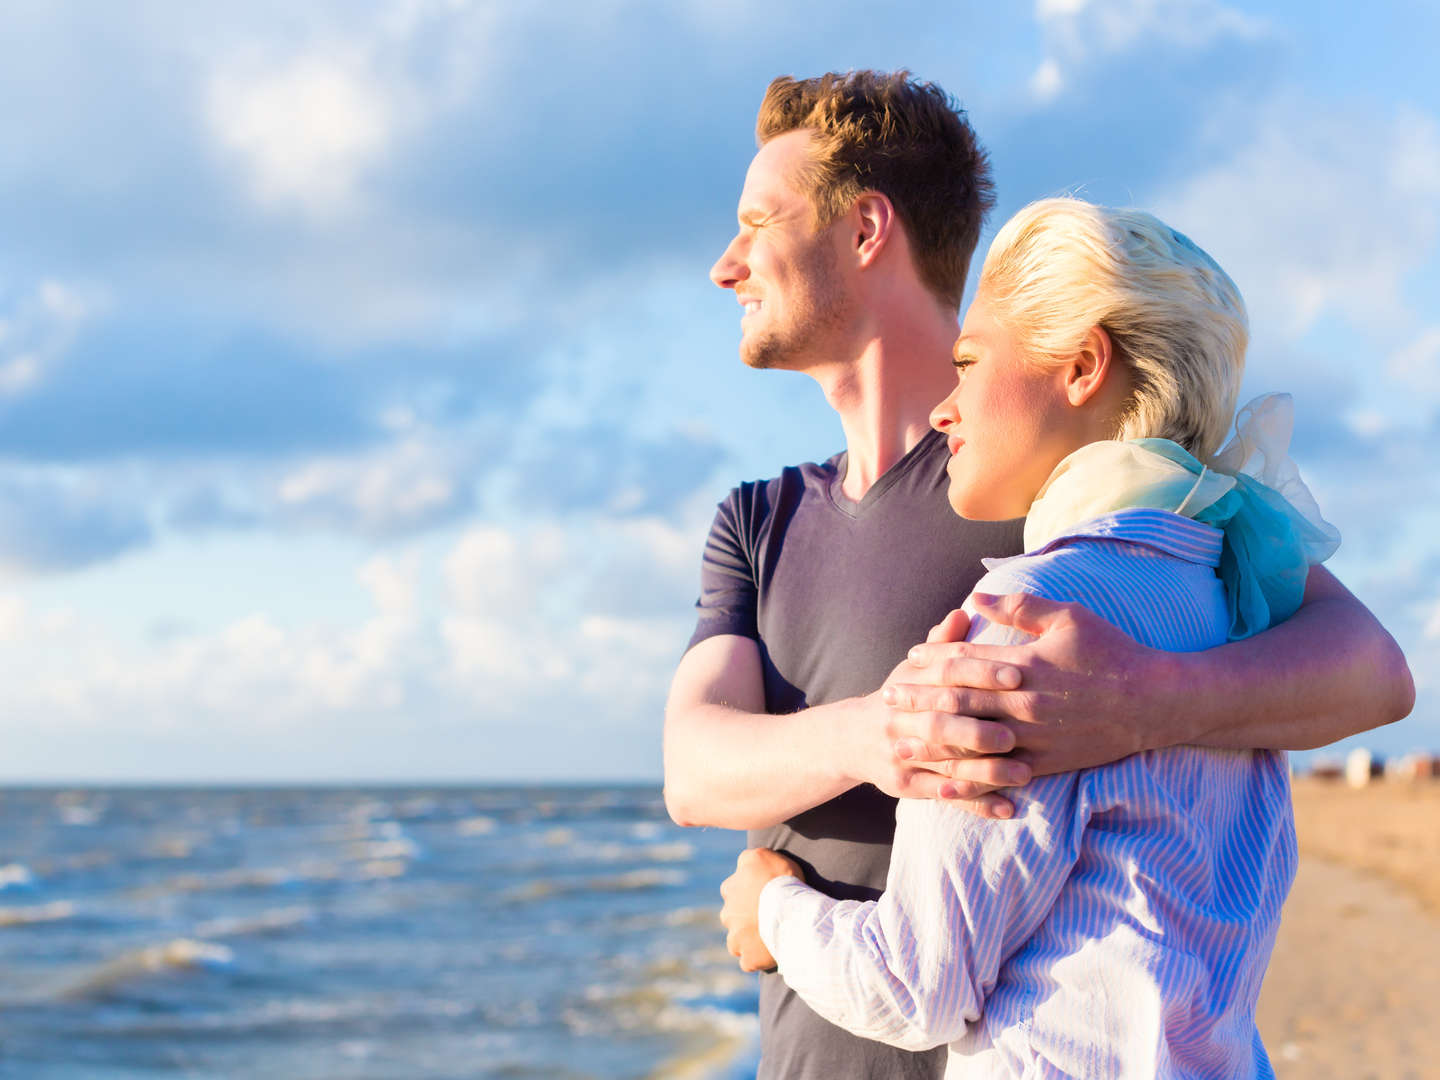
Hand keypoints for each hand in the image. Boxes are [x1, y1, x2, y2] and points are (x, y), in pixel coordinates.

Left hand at [719, 848, 801, 972]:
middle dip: (746, 917)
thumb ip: (747, 860)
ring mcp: (736, 939)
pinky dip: (757, 959)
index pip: (732, 889)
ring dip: (749, 939)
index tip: (763, 895)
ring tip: (770, 936)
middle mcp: (727, 914)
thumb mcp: (760, 856)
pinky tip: (771, 952)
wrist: (791, 910)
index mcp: (729, 889)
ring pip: (738, 940)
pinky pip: (749, 961)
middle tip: (768, 916)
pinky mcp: (748, 958)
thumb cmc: (779, 880)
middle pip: (734, 917)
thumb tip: (743, 866)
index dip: (748, 892)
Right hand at [872, 608, 1030, 818]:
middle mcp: (903, 720)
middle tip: (1016, 734)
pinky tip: (1009, 807)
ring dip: (986, 772)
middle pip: (940, 725)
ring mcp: (904, 756)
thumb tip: (966, 610)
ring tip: (1025, 773)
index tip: (1017, 675)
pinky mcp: (908, 786)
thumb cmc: (900, 696)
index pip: (947, 675)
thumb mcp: (914, 667)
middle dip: (978, 730)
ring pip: (947, 766)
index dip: (981, 673)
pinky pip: (946, 796)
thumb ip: (944, 644)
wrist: (851, 738)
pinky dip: (978, 803)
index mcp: (911, 685)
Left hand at [891, 593, 1164, 800]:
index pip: (965, 662)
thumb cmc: (1111, 653)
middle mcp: (1022, 703)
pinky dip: (968, 778)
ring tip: (901, 740)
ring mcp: (1032, 738)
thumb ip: (1019, 607)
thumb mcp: (1068, 617)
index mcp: (1024, 665)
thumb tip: (975, 597)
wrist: (1153, 703)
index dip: (933, 658)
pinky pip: (998, 775)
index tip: (910, 657)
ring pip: (971, 742)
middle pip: (957, 702)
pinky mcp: (1045, 764)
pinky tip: (945, 782)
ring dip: (932, 742)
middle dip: (919, 700)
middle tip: (888, 698)